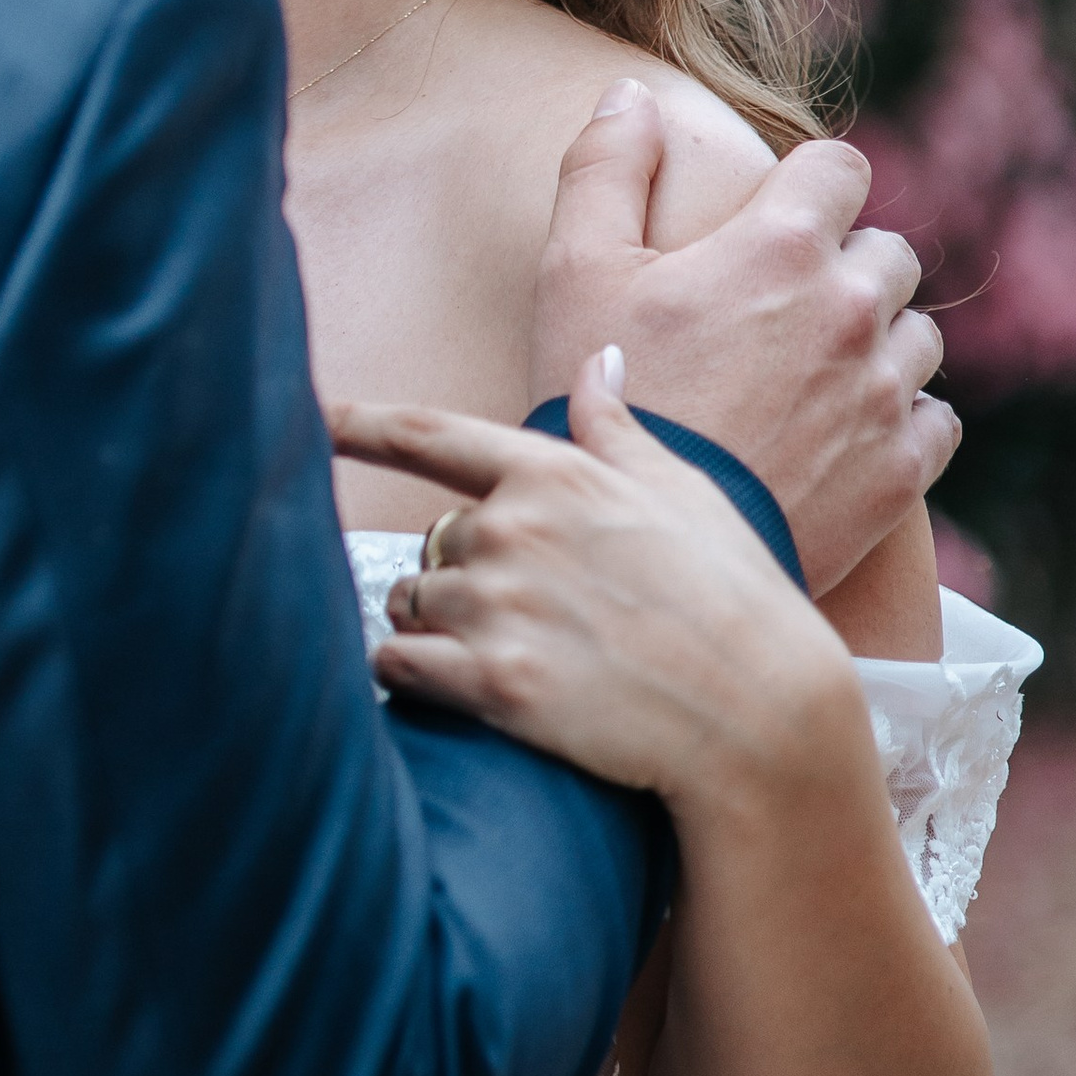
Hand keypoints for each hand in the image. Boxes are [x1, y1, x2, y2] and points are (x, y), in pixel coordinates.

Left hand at [330, 360, 871, 828]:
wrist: (763, 715)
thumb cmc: (733, 599)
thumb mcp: (683, 494)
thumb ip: (617, 428)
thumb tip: (599, 360)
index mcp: (553, 475)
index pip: (429, 435)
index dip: (358, 424)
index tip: (311, 417)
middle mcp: (514, 530)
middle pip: (431, 542)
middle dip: (458, 574)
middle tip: (530, 615)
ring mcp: (501, 607)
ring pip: (407, 603)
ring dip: (429, 626)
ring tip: (502, 653)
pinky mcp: (494, 684)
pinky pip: (398, 666)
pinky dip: (407, 674)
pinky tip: (447, 687)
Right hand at [529, 82, 955, 595]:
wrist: (644, 543)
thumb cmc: (597, 397)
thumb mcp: (573, 270)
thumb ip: (604, 167)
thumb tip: (631, 94)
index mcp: (780, 244)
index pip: (840, 167)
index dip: (808, 187)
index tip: (775, 223)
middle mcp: (850, 305)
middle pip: (888, 250)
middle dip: (842, 267)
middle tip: (777, 312)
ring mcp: (883, 389)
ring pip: (918, 334)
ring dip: (875, 342)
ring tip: (809, 377)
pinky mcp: (900, 466)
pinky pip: (936, 416)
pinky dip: (900, 417)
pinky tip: (841, 432)